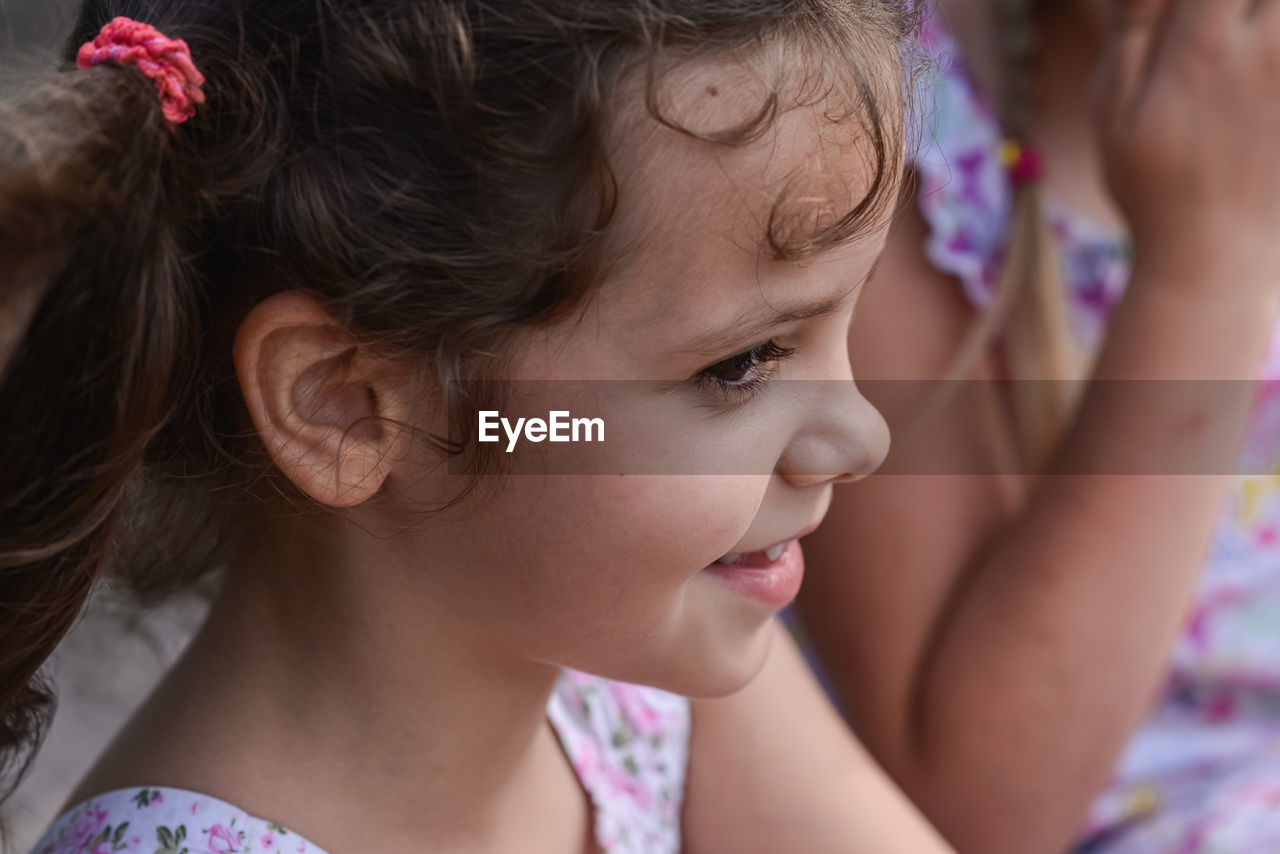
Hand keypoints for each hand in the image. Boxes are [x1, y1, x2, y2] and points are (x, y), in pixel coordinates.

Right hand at [1094, 0, 1279, 282]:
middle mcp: (1267, 53)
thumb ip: (1132, 25)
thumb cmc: (1151, 187)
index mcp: (1202, 49)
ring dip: (1268, 24)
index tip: (1197, 12)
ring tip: (1253, 47)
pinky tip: (1268, 78)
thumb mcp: (1113, 111)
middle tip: (1230, 27)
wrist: (1214, 261)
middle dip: (1248, 7)